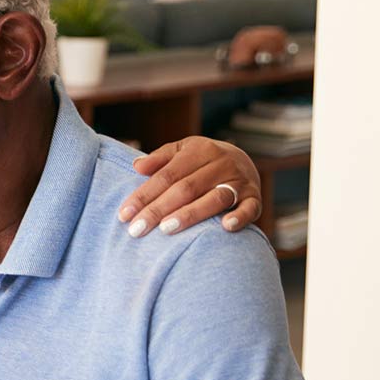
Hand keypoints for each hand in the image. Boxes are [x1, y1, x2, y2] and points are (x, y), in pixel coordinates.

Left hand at [117, 136, 262, 237]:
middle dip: (158, 210)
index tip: (124, 214)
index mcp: (199, 150)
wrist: (244, 160)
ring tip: (166, 229)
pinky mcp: (255, 197)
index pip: (166, 175)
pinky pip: (250, 208)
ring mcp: (239, 181)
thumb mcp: (181, 152)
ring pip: (214, 199)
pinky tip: (225, 227)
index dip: (144, 195)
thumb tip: (137, 166)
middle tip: (137, 229)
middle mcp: (220, 163)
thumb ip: (160, 159)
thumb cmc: (201, 161)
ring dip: (190, 214)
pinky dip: (239, 217)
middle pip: (185, 188)